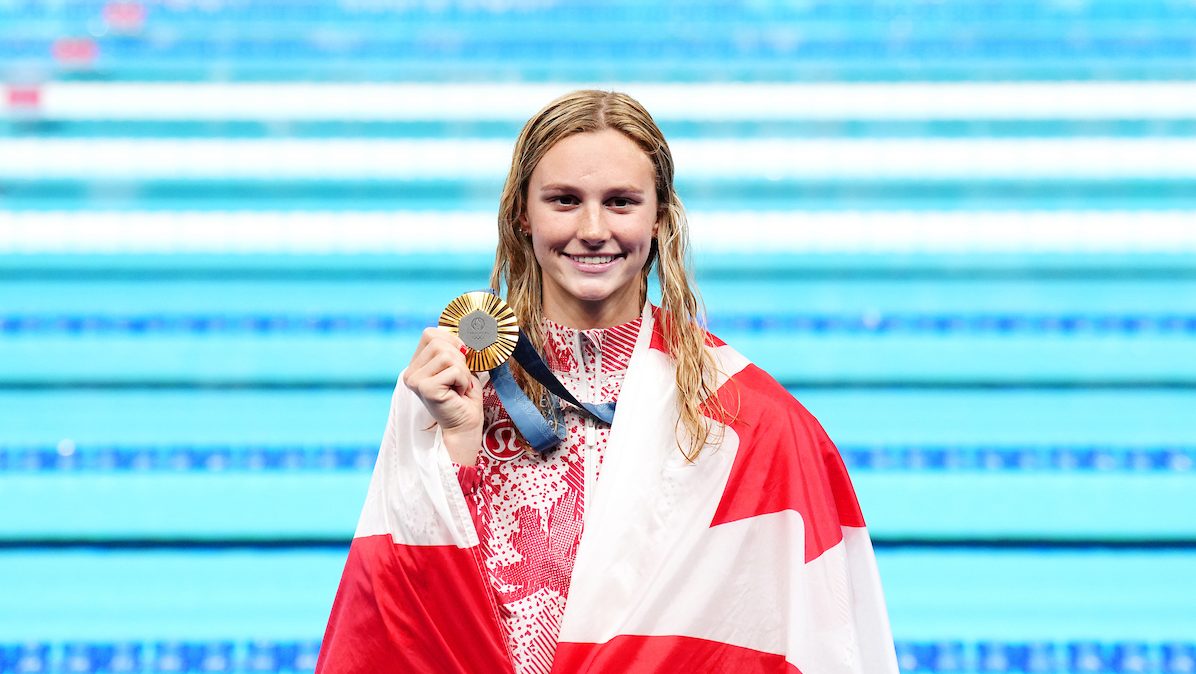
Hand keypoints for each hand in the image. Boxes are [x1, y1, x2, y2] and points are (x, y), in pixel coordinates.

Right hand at [401, 327, 483, 464]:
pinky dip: (464, 381)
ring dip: (463, 371)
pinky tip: (459, 394)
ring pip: (447, 355)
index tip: (461, 359)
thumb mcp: (459, 366)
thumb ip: (455, 347)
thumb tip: (465, 327)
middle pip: (439, 343)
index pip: (430, 334)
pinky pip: (454, 370)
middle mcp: (410, 372)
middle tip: (460, 380)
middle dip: (459, 359)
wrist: (466, 425)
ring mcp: (415, 380)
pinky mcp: (425, 388)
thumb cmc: (464, 397)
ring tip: (459, 387)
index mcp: (415, 364)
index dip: (451, 340)